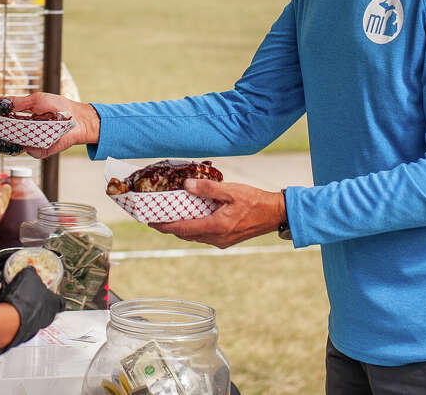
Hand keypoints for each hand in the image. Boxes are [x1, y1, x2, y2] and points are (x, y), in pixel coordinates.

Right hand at [0, 266, 62, 354]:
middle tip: (30, 296)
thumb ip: (32, 273)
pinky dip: (17, 320)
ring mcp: (35, 328)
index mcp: (53, 303)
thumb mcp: (29, 275)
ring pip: (35, 319)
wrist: (9, 320)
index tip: (49, 291)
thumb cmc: (24, 299)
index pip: (61, 301)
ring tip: (17, 302)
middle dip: (39, 303)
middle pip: (48, 310)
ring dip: (28, 312)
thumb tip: (30, 271)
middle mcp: (47, 318)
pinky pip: (22, 326)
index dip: (55, 295)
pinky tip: (9, 312)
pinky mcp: (22, 335)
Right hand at [9, 92, 99, 158]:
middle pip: (8, 134)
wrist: (78, 119)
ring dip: (14, 139)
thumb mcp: (36, 99)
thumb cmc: (60, 106)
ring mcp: (33, 141)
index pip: (6, 120)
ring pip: (17, 144)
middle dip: (0, 131)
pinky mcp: (41, 150)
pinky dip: (30, 146)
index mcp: (24, 117)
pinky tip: (34, 137)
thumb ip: (18, 102)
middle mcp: (26, 130)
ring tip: (18, 130)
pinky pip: (31, 151)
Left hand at [149, 179, 285, 248]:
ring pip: (194, 236)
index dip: (164, 226)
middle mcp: (216, 238)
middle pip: (186, 235)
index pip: (182, 230)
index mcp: (215, 227)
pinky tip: (192, 218)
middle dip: (170, 227)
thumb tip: (186, 185)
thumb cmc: (255, 201)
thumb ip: (208, 188)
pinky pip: (204, 236)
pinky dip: (194, 228)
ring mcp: (222, 241)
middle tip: (156, 217)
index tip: (151, 222)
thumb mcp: (230, 191)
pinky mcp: (226, 240)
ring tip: (170, 217)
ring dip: (182, 228)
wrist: (275, 214)